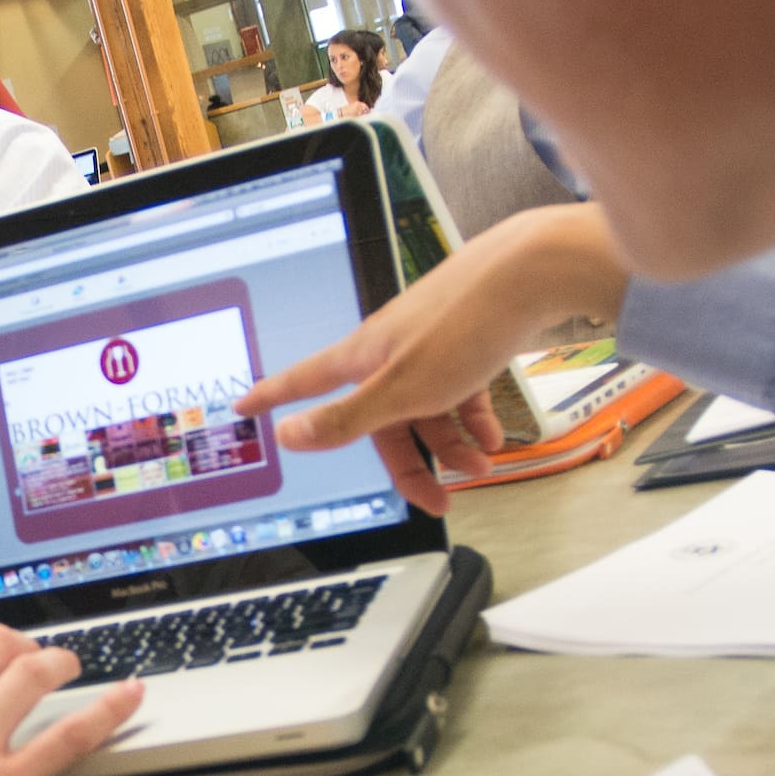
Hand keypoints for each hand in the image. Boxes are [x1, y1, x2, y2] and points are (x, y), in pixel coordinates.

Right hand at [239, 204, 626, 500]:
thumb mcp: (401, 389)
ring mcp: (429, 344)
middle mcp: (390, 350)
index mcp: (362, 358)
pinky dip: (474, 419)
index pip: (303, 381)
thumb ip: (347, 417)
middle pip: (383, 418)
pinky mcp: (467, 341)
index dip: (271, 395)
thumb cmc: (463, 325)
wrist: (530, 275)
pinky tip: (493, 437)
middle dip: (412, 463)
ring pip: (429, 407)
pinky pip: (461, 390)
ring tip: (481, 466)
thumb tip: (289, 434)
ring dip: (453, 445)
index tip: (244, 405)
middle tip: (435, 500)